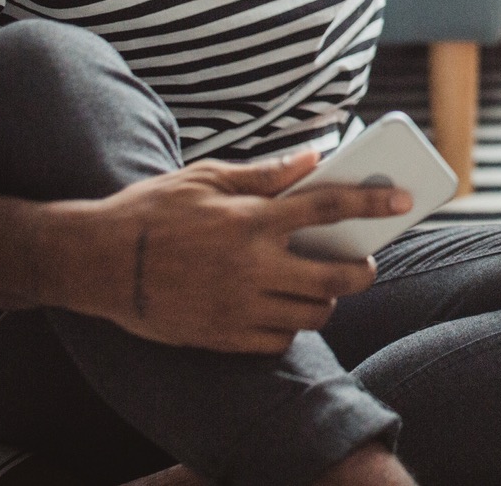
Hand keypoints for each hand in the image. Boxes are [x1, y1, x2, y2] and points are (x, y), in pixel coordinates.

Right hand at [68, 151, 407, 353]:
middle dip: (362, 270)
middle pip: (333, 276)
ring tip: (323, 286)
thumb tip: (316, 158)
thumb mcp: (206, 177)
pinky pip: (277, 343)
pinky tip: (286, 310)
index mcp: (249, 220)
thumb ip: (265, 173)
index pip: (328, 206)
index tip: (404, 200)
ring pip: (311, 315)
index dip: (372, 202)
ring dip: (328, 302)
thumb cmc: (154, 211)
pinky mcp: (220, 337)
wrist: (96, 262)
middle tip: (364, 261)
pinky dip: (291, 329)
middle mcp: (249, 266)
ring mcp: (236, 307)